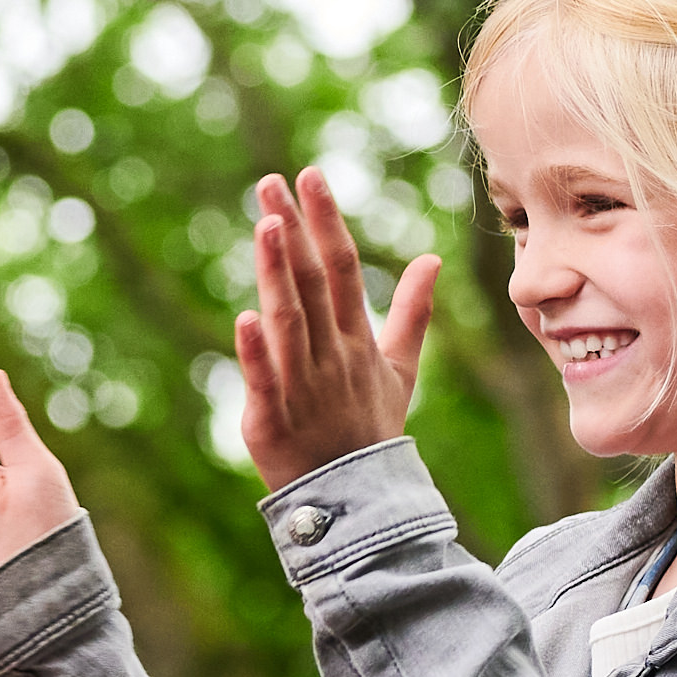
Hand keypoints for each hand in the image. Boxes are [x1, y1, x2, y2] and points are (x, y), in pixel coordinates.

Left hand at [233, 169, 438, 488]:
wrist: (359, 501)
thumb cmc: (371, 428)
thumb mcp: (399, 368)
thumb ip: (414, 312)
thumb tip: (431, 258)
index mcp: (358, 340)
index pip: (344, 268)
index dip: (326, 221)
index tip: (308, 176)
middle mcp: (332, 356)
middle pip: (314, 284)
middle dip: (293, 231)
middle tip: (272, 181)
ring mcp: (304, 386)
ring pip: (290, 321)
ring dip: (277, 274)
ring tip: (264, 225)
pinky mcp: (273, 419)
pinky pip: (266, 380)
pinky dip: (257, 352)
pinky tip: (246, 317)